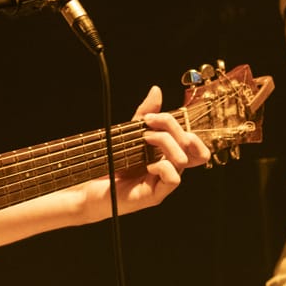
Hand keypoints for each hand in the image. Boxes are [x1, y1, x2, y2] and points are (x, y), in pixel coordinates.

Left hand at [109, 85, 211, 214]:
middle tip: (147, 124)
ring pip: (182, 159)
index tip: (155, 118)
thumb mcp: (129, 134)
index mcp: (168, 156)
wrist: (90, 187)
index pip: (195, 144)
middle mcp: (170, 168)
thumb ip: (145, 114)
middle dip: (170, 126)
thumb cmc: (112, 163)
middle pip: (190, 144)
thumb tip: (156, 91)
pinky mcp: (155, 195)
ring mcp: (163, 182)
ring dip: (164, 143)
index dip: (186, 128)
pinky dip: (162, 167)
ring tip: (144, 140)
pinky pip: (173, 178)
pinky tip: (147, 166)